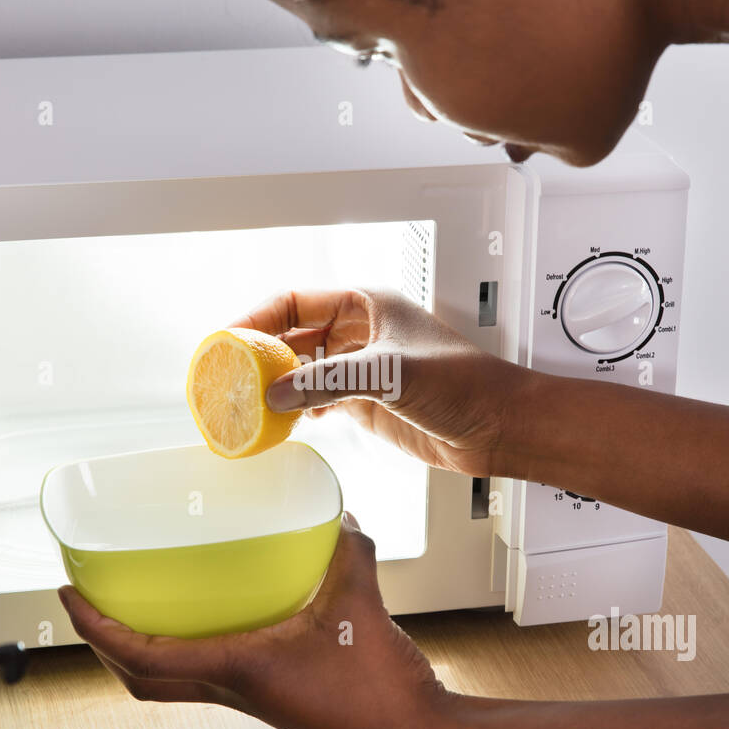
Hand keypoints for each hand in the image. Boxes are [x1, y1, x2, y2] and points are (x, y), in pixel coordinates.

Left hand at [57, 513, 451, 728]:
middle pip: (139, 679)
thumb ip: (346, 548)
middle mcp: (231, 690)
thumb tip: (336, 515)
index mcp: (237, 670)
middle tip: (88, 600)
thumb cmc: (381, 688)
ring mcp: (247, 699)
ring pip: (167, 682)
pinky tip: (206, 616)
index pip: (140, 656)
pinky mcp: (267, 698)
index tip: (68, 594)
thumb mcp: (360, 599)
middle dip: (102, 641)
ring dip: (137, 651)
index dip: (95, 626)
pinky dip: (183, 650)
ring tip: (131, 607)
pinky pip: (204, 676)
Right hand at [230, 287, 527, 476]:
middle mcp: (360, 332)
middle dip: (260, 354)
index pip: (295, 301)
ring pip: (302, 370)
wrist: (499, 426)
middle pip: (292, 335)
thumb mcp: (390, 375)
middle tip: (229, 377)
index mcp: (366, 304)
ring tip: (246, 402)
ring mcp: (361, 368)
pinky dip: (295, 408)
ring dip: (275, 384)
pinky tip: (282, 421)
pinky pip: (316, 399)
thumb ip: (328, 382)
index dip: (258, 317)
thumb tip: (277, 394)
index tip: (229, 339)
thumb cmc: (467, 384)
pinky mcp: (365, 401)